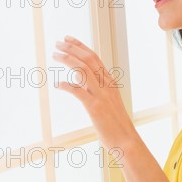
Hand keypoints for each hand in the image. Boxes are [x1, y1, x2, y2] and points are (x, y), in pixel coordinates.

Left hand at [52, 35, 136, 149]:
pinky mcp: (95, 107)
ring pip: (84, 70)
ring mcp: (101, 95)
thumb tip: (79, 84)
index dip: (81, 46)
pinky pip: (78, 91)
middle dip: (72, 48)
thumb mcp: (108, 102)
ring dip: (67, 59)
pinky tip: (58, 84)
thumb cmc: (116, 124)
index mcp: (110, 83)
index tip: (69, 39)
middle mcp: (107, 85)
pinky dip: (66, 85)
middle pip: (89, 59)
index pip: (95, 58)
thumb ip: (96, 90)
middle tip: (58, 43)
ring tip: (55, 55)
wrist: (126, 141)